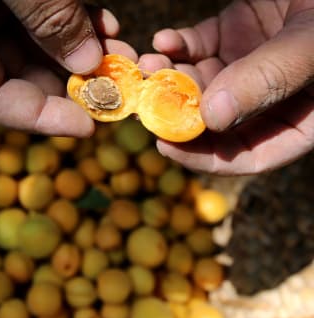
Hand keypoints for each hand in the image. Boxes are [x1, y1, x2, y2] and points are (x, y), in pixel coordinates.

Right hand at [0, 0, 136, 136]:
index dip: (36, 117)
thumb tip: (85, 65)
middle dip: (68, 85)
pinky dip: (78, 24)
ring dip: (80, 56)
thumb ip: (43, 13)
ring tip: (120, 57)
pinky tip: (105, 25)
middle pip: (15, 77)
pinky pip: (45, 18)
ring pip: (36, 49)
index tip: (87, 124)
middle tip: (116, 88)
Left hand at [139, 0, 313, 174]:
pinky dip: (178, 45)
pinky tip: (165, 40)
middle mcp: (269, 96)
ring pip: (199, 82)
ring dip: (170, 76)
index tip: (166, 146)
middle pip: (214, 120)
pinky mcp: (234, 32)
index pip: (250, 155)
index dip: (206, 158)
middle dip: (177, 111)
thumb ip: (269, 79)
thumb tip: (212, 118)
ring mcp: (249, 64)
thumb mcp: (311, 45)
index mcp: (300, 117)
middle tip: (146, 101)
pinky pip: (198, 46)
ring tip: (150, 64)